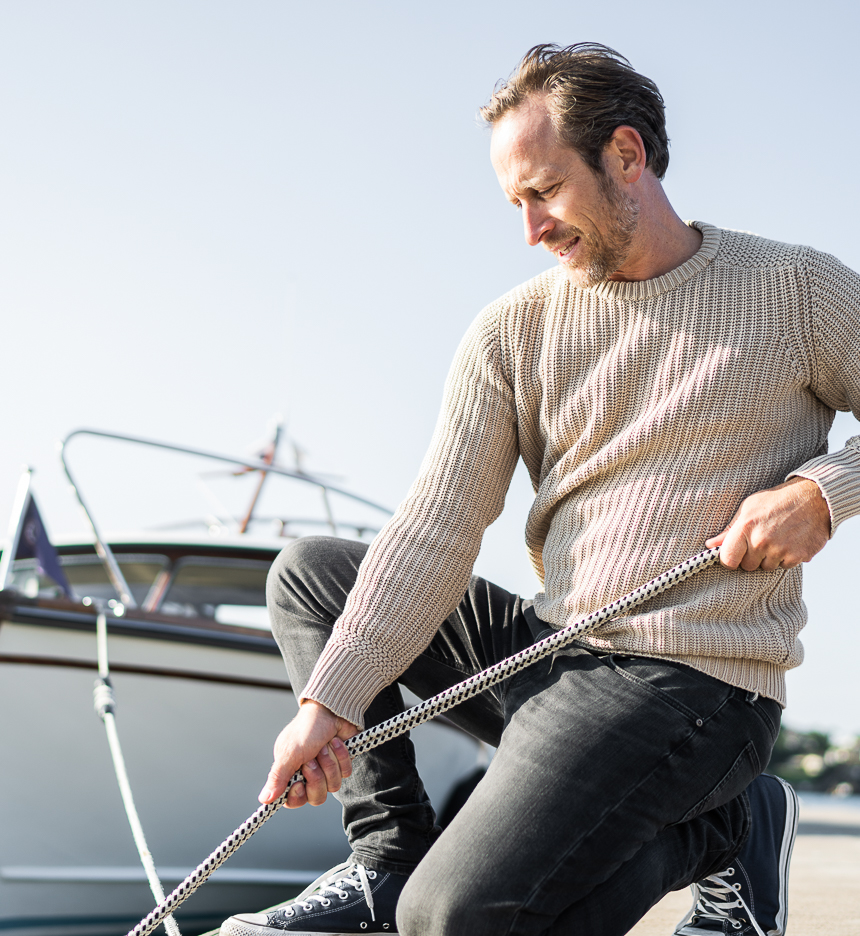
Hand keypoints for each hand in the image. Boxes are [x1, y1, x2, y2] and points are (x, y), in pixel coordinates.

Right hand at [259, 700, 357, 808]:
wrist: (331, 711)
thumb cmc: (307, 728)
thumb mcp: (289, 753)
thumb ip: (277, 777)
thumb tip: (263, 800)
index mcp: (290, 773)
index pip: (293, 801)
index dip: (298, 795)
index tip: (299, 783)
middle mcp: (308, 775)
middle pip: (316, 797)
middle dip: (317, 776)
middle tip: (312, 758)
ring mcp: (326, 770)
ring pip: (333, 786)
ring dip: (329, 763)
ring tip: (324, 746)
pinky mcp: (341, 764)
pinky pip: (345, 773)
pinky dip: (341, 756)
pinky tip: (336, 743)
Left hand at [706, 477, 830, 570]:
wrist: (814, 498)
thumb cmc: (777, 501)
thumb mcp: (748, 508)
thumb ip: (729, 529)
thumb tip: (710, 545)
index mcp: (746, 527)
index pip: (728, 559)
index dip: (730, 559)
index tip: (734, 555)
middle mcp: (762, 541)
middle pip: (747, 566)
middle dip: (751, 557)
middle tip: (761, 539)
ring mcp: (781, 550)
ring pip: (766, 567)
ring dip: (770, 558)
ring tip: (777, 538)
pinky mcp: (799, 556)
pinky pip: (785, 567)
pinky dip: (787, 558)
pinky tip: (790, 541)